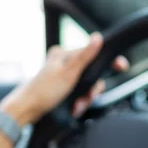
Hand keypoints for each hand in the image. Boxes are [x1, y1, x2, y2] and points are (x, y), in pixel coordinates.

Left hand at [0, 33, 128, 125]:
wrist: (25, 110)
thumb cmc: (42, 91)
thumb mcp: (68, 74)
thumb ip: (85, 56)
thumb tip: (97, 38)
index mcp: (64, 54)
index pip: (92, 53)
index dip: (107, 61)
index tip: (121, 66)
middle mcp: (63, 62)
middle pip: (91, 73)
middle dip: (91, 89)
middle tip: (86, 98)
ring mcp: (62, 75)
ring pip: (85, 85)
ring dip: (84, 98)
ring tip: (77, 106)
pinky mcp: (61, 88)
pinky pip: (77, 93)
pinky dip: (78, 102)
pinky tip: (73, 109)